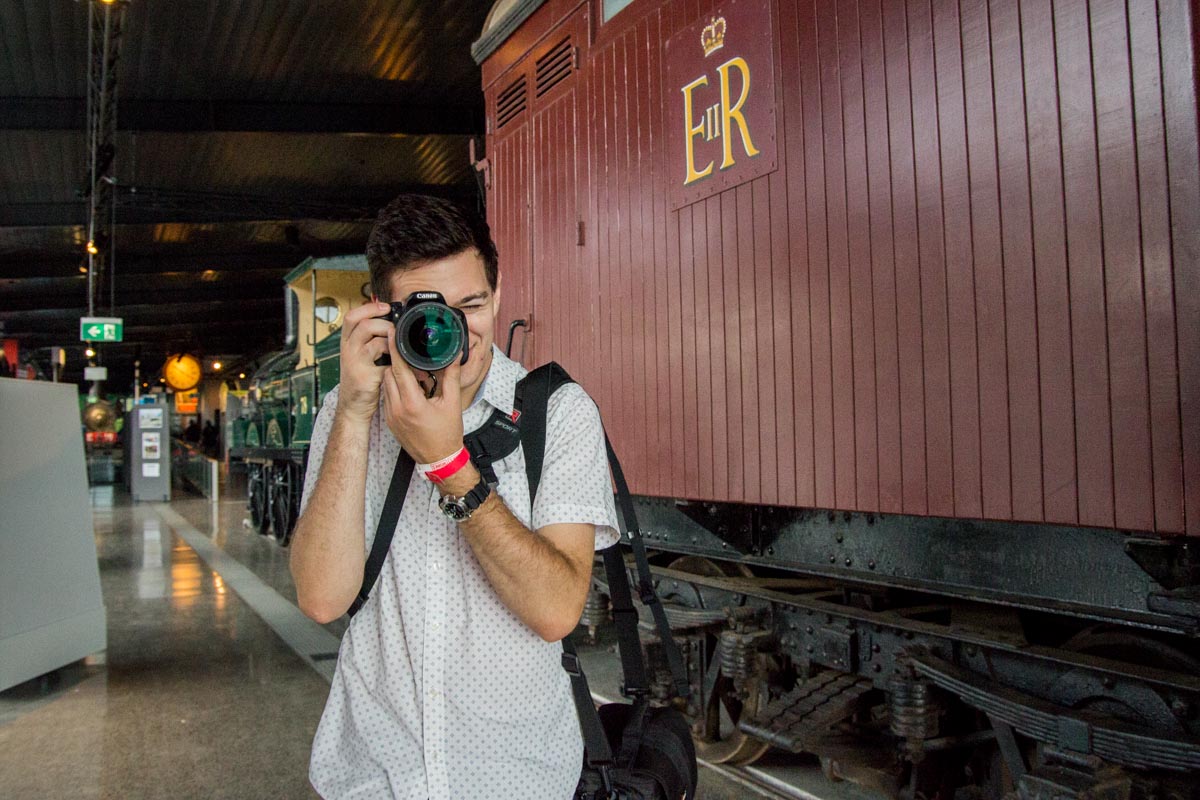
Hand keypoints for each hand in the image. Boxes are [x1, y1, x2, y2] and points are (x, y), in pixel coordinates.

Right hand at [335, 301, 392, 422]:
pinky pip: (383, 364)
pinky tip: (400, 364)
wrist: (353, 405)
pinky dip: (394, 362)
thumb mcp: (361, 354)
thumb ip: (372, 339)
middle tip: (395, 329)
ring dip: (391, 341)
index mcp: (347, 341)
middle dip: (384, 323)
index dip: (369, 308)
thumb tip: (392, 322)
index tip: (386, 307)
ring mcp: (355, 363)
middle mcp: (348, 350)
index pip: (352, 316)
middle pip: (363, 324)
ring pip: (374, 342)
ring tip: (398, 347)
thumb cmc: (361, 377)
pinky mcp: (364, 377)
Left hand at [379, 327, 464, 463]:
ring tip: (415, 378)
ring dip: (397, 377)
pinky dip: (396, 390)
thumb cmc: (447, 433)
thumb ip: (451, 376)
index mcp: (412, 403)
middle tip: (412, 360)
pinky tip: (410, 392)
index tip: (392, 334)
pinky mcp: (389, 421)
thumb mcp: (452, 402)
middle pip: (389, 374)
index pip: (398, 369)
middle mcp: (397, 409)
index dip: (394, 349)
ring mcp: (390, 416)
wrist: (440, 459)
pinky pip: (387, 398)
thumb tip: (454, 355)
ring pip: (386, 386)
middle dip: (398, 364)